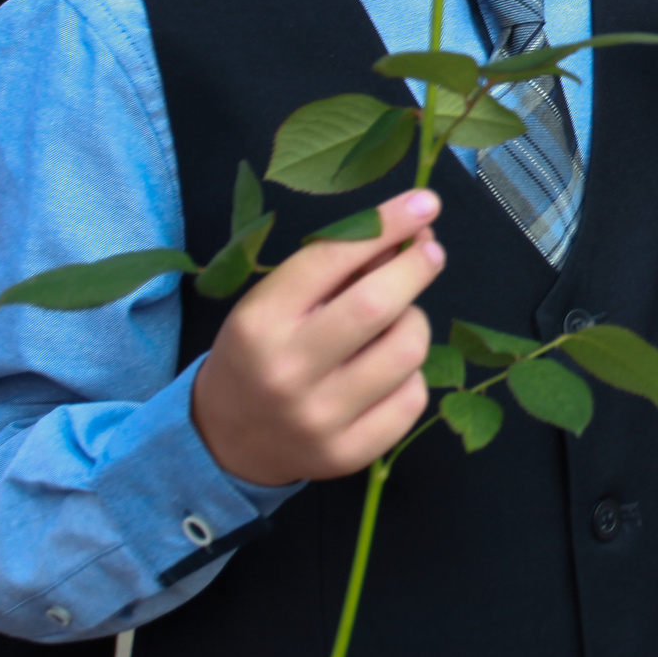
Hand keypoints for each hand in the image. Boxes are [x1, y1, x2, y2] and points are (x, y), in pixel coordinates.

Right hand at [190, 189, 445, 485]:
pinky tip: (389, 370)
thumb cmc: (262, 352)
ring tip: (397, 321)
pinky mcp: (348, 454)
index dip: (386, 225)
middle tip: (430, 251)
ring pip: (407, 351)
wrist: (227, 439)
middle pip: (377, 305)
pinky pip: (413, 397)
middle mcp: (287, 371)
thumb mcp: (275, 302)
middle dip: (416, 268)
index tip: (424, 202)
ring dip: (414, 323)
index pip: (332, 259)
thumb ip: (336, 267)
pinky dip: (412, 374)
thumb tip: (410, 229)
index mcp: (260, 322)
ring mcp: (319, 418)